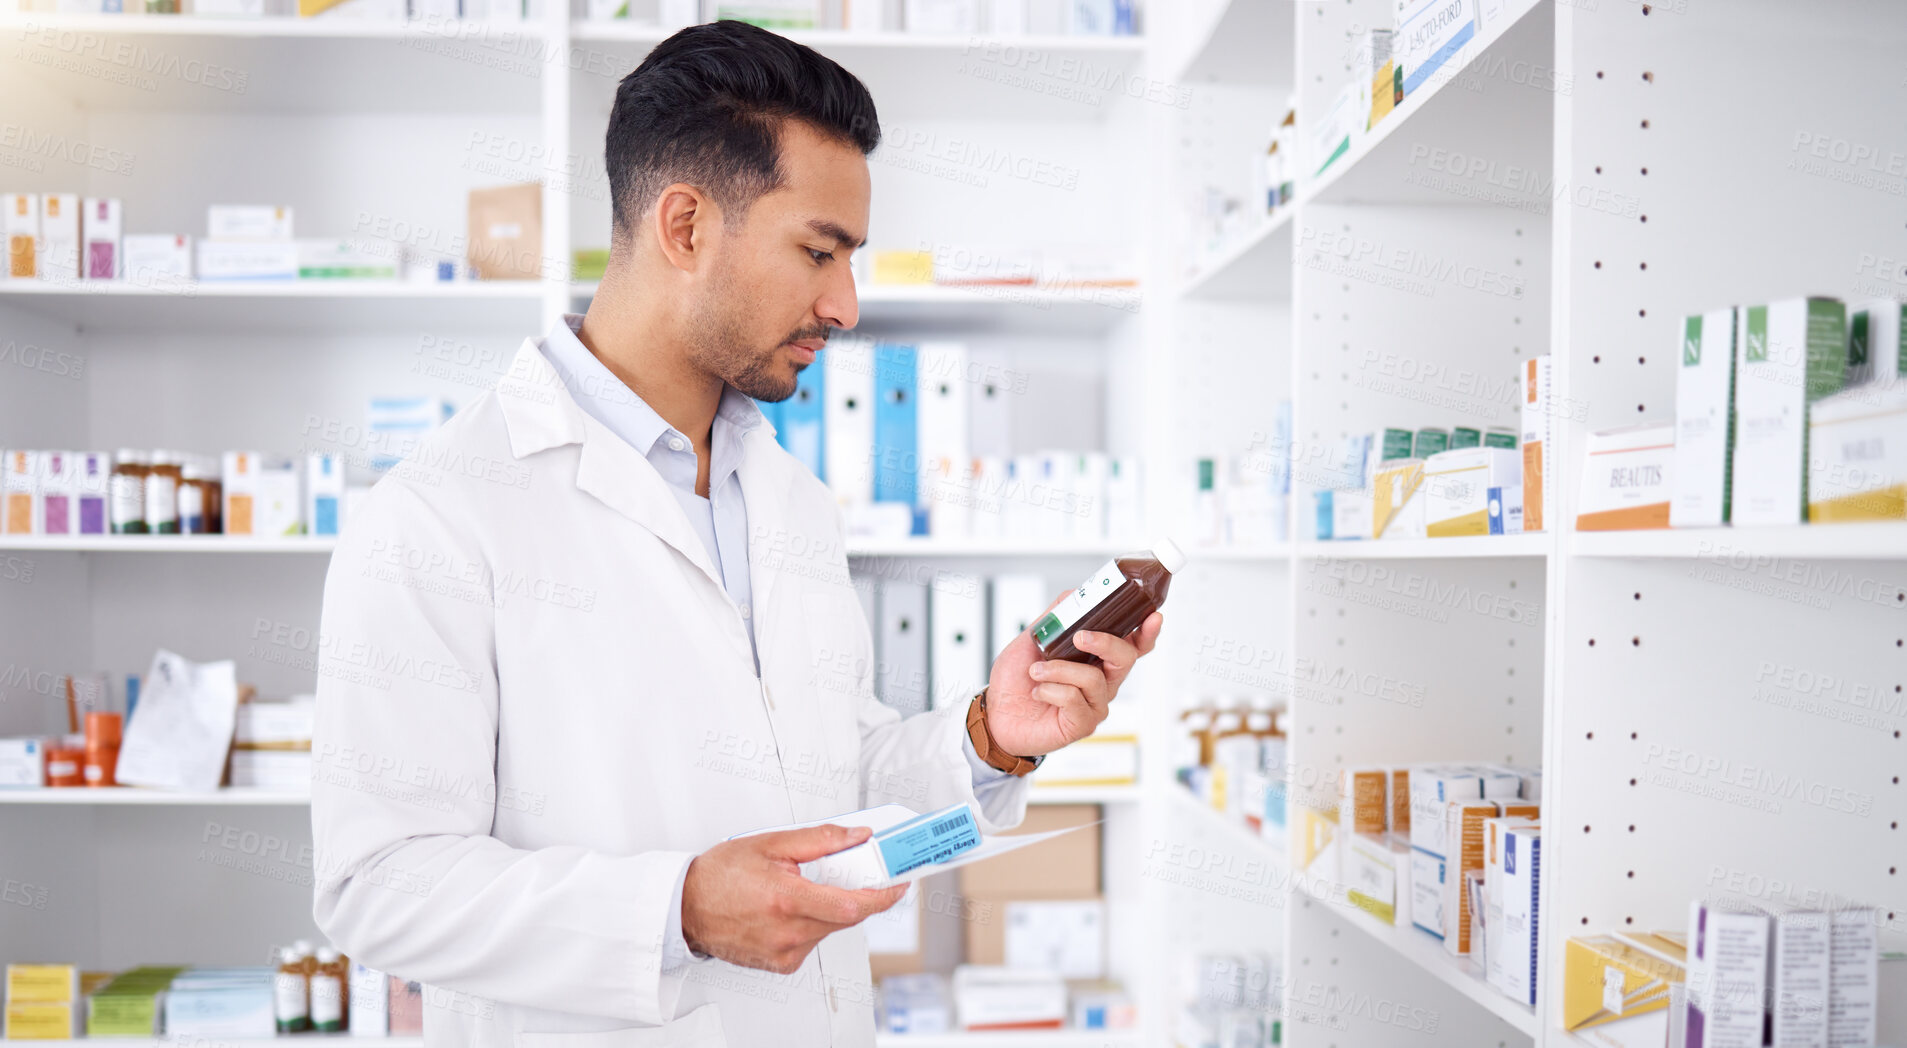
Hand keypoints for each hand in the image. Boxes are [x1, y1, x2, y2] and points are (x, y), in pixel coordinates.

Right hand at [681, 824, 907, 973]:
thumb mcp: (770, 844)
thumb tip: (856, 836)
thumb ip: (820, 840)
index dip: (882, 896)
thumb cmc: (720, 875)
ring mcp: (785, 953)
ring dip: (830, 908)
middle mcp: (787, 932)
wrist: (685, 908)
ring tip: (802, 889)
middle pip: (847, 917)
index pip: (852, 905)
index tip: (898, 884)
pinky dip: (812, 923)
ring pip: (831, 929)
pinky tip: (789, 910)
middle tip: (853, 873)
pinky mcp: (782, 965)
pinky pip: (813, 941)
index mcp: (786, 900)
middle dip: (856, 894)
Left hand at [982, 599, 1163, 757]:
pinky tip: (1038, 691)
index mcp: (1096, 659)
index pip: (1132, 645)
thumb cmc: (1016, 679)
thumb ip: (1056, 617)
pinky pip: (1075, 700)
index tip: (1153, 616)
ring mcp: (1094, 704)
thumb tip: (1076, 593)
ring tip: (1036, 671)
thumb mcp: (1032, 638)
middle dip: (1105, 642)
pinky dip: (1051, 690)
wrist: (994, 713)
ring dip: (1060, 670)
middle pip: (1126, 658)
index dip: (1147, 631)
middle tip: (1080, 637)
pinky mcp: (1082, 724)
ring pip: (1094, 678)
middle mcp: (1102, 681)